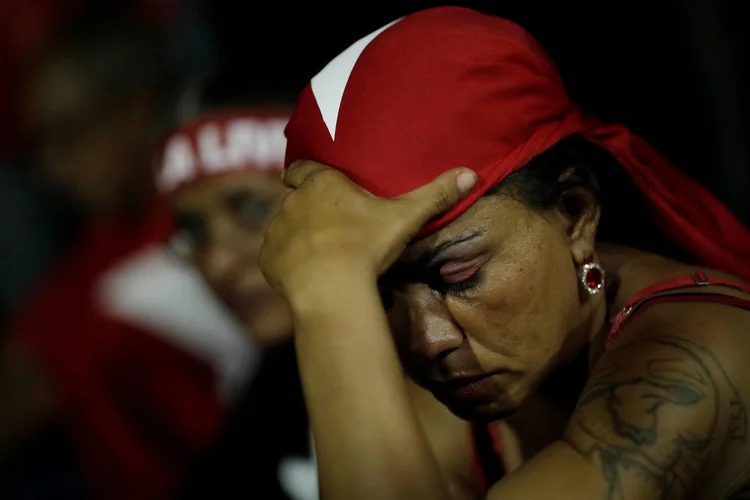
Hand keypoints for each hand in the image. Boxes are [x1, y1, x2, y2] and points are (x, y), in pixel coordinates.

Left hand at [259, 160, 476, 303]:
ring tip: (318, 255)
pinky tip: (306, 275)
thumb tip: (471, 173)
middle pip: (294, 199)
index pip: (301, 168)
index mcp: (321, 184)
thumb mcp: (405, 217)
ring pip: (283, 227)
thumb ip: (436, 194)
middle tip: (329, 227)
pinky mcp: (267, 259)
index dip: (304, 173)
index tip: (311, 181)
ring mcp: (276, 230)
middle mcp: (292, 202)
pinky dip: (286, 262)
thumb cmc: (366, 245)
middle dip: (307, 210)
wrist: (331, 288)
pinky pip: (274, 256)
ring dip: (296, 236)